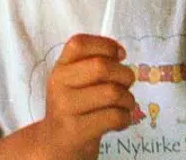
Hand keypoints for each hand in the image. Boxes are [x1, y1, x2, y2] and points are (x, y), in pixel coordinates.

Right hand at [36, 34, 136, 159]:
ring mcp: (66, 108)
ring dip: (128, 99)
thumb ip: (92, 63)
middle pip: (101, 67)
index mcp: (60, 67)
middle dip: (125, 74)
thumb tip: (119, 53)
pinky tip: (120, 120)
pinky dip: (126, 118)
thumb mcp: (75, 80)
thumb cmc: (74, 106)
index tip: (120, 55)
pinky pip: (114, 117)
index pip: (79, 43)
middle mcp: (59, 84)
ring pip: (112, 93)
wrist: (56, 142)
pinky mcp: (77, 130)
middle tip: (128, 83)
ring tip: (126, 104)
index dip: (105, 45)